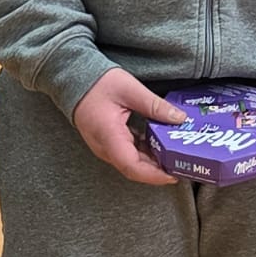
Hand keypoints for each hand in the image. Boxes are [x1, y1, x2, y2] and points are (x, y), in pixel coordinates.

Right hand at [72, 67, 187, 184]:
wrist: (73, 81)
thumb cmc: (98, 84)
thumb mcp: (130, 90)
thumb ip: (155, 105)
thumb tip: (179, 118)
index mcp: (109, 137)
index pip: (132, 166)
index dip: (154, 175)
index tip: (173, 175)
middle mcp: (105, 148)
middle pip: (134, 168)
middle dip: (158, 171)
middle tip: (181, 166)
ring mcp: (106, 147)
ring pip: (132, 162)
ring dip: (153, 162)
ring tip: (175, 156)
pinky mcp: (109, 142)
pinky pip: (128, 153)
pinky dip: (145, 151)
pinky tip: (160, 144)